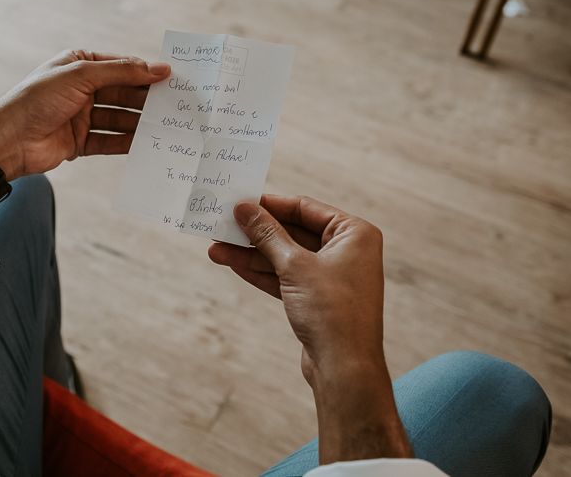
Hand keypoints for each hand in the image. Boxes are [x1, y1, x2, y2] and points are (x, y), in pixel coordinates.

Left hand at [0, 50, 169, 179]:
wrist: (9, 140)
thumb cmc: (37, 100)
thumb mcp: (81, 76)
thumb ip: (121, 72)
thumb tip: (157, 68)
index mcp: (78, 65)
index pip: (120, 66)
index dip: (145, 72)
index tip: (172, 78)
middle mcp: (81, 89)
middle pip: (122, 93)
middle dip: (146, 99)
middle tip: (174, 104)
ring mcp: (81, 116)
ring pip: (119, 117)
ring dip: (140, 122)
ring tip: (165, 126)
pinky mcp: (80, 141)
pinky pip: (110, 140)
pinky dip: (127, 142)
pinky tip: (146, 143)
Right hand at [208, 195, 411, 462]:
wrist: (344, 369)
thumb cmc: (331, 311)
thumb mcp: (294, 265)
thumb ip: (266, 234)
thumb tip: (245, 208)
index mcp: (354, 233)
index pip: (305, 208)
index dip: (270, 205)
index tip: (239, 202)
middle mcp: (347, 251)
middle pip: (292, 232)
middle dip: (255, 233)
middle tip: (221, 226)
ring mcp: (331, 276)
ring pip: (284, 257)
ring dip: (251, 254)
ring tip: (216, 250)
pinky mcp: (317, 299)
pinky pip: (285, 277)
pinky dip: (261, 272)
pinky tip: (233, 264)